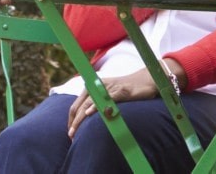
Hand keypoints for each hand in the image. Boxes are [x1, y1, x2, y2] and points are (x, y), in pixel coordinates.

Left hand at [66, 60, 183, 138]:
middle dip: (74, 122)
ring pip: (89, 104)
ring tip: (75, 130)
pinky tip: (90, 113)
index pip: (76, 105)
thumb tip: (86, 120)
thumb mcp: (107, 97)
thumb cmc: (125, 90)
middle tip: (71, 136)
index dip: (71, 119)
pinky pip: (106, 99)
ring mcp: (108, 88)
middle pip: (80, 106)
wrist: (145, 80)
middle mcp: (97, 87)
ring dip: (81, 118)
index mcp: (91, 88)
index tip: (70, 132)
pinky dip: (97, 106)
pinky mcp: (120, 91)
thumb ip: (97, 105)